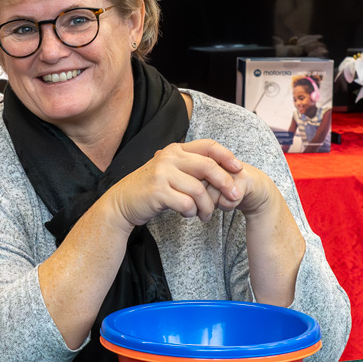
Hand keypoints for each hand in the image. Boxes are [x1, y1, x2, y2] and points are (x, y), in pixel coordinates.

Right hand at [104, 140, 274, 227]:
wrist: (122, 203)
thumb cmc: (152, 189)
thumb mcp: (171, 171)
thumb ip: (192, 168)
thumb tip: (225, 171)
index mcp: (176, 149)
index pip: (208, 146)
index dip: (227, 156)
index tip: (239, 169)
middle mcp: (169, 157)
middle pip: (208, 167)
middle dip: (225, 183)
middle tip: (235, 197)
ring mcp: (162, 173)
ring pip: (199, 190)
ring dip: (207, 206)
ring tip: (206, 215)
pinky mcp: (157, 191)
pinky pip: (186, 203)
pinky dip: (191, 212)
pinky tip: (188, 215)